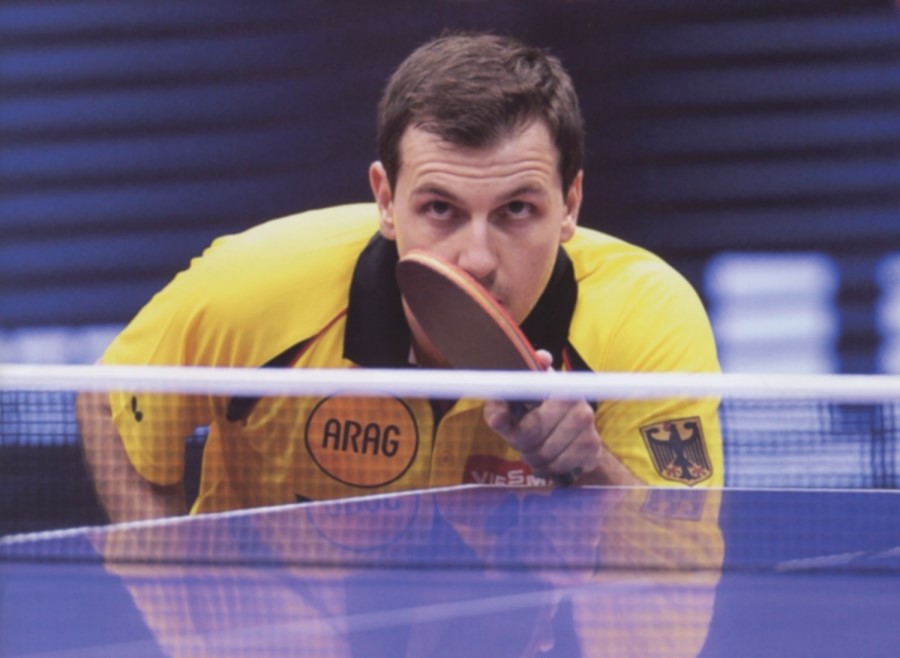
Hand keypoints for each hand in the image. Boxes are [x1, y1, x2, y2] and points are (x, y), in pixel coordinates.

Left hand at [483, 350, 601, 483]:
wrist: (565, 418)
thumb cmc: (530, 405)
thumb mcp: (509, 401)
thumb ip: (499, 405)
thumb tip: (497, 419)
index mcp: (557, 387)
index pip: (531, 424)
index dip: (513, 434)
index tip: (507, 433)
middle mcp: (579, 406)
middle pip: (538, 444)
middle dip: (524, 448)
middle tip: (521, 445)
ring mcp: (589, 428)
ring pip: (549, 459)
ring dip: (535, 461)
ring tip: (534, 452)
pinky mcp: (593, 448)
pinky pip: (562, 468)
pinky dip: (549, 470)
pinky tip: (547, 460)